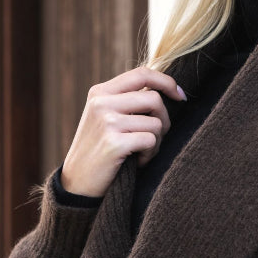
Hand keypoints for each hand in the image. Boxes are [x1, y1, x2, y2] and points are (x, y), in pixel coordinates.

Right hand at [61, 67, 186, 196]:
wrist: (77, 183)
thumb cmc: (99, 149)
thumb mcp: (105, 116)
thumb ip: (127, 100)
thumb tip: (166, 89)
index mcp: (100, 92)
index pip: (142, 74)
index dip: (167, 82)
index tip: (181, 96)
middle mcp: (101, 102)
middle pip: (154, 99)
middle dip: (164, 120)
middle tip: (157, 136)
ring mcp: (107, 121)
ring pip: (156, 123)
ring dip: (157, 142)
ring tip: (142, 152)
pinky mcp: (114, 143)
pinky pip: (151, 141)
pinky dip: (150, 155)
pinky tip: (138, 161)